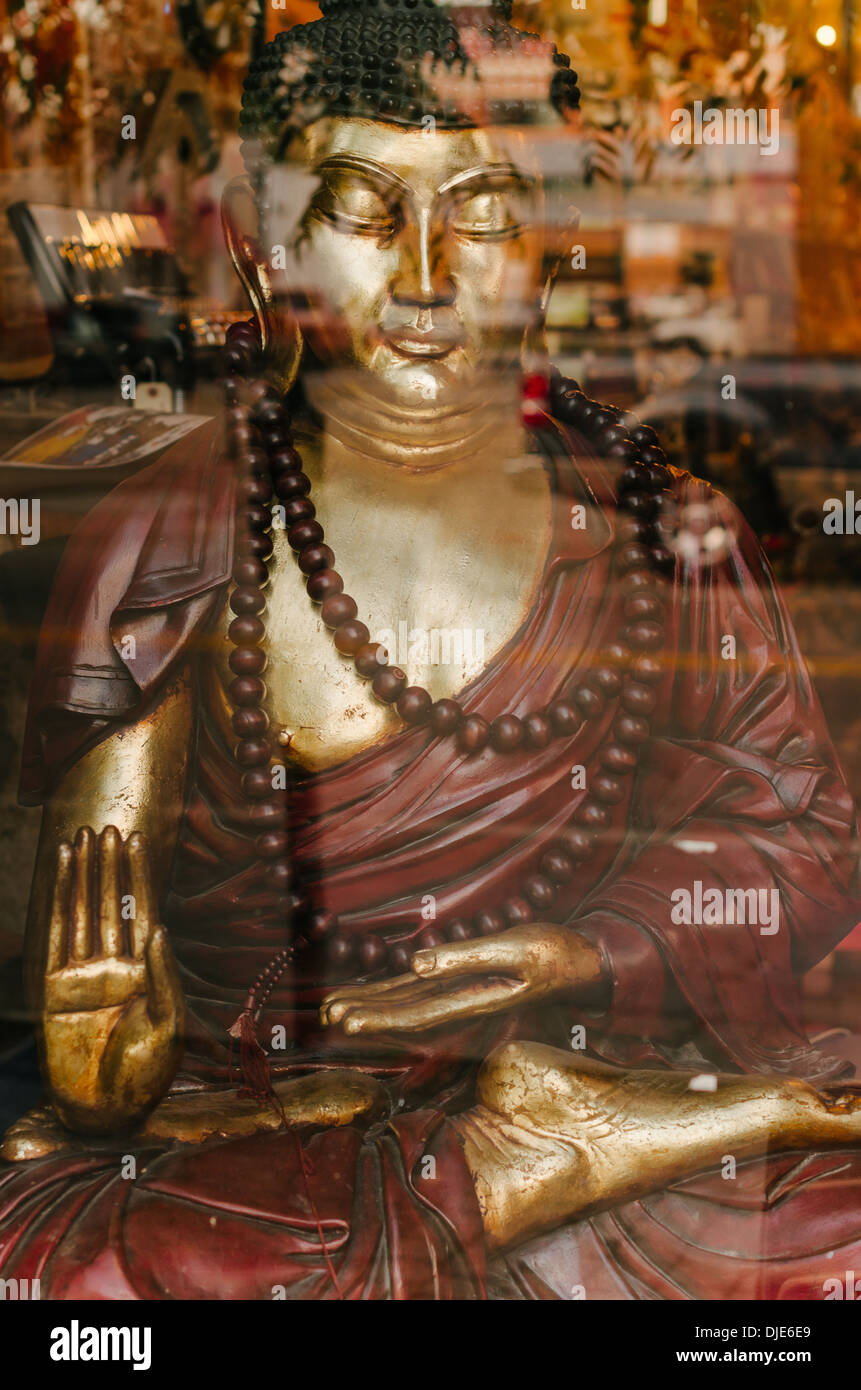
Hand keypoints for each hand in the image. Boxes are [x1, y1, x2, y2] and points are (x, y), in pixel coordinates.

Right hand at [41, 826, 183, 1133]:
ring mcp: (85, 975)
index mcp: (148, 972)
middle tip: (107, 828)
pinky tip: (63, 876)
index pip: (142, 911)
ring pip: (83, 912)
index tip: (136, 840)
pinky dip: (58, 903)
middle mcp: (117, 967)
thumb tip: (158, 927)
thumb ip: (164, 975)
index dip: (138, 876)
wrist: (106, 1113)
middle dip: (110, 867)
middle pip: (111, 904)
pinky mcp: (55, 989)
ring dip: (84, 876)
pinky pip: (56, 936)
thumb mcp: (170, 1024)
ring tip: (83, 838)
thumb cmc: (146, 1075)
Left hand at [319, 924, 606, 1038]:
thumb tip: (417, 963)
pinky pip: (423, 991)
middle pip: (403, 1013)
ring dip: (373, 1007)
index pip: (415, 1014)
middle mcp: (463, 1004)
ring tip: (334, 1010)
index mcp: (472, 1000)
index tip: (343, 1021)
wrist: (584, 964)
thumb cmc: (555, 953)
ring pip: (408, 1003)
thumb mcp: (516, 948)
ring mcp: (464, 995)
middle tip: (324, 1017)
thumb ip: (465, 958)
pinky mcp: (467, 982)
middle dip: (365, 1015)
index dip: (377, 1018)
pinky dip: (394, 993)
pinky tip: (373, 995)